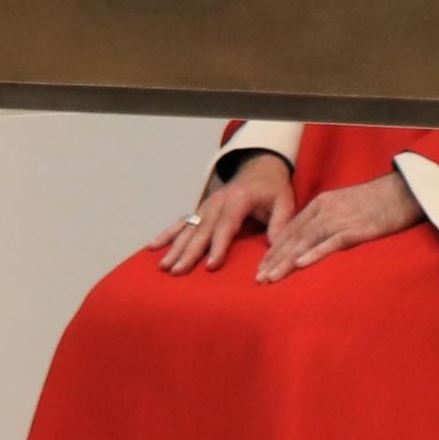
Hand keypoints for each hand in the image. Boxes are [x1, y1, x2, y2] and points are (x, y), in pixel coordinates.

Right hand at [150, 153, 294, 274]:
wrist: (259, 168)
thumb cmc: (273, 188)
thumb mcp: (284, 201)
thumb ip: (279, 224)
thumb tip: (276, 247)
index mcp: (238, 200)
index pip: (226, 226)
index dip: (218, 246)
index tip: (210, 266)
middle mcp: (217, 202)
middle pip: (201, 230)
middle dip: (188, 252)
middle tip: (177, 271)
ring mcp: (206, 206)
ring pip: (188, 228)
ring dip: (174, 247)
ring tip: (163, 266)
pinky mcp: (201, 210)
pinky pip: (181, 222)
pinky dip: (167, 234)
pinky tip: (153, 247)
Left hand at [254, 170, 423, 283]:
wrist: (403, 191)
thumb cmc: (376, 203)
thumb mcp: (344, 206)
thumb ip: (327, 220)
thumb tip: (312, 240)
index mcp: (320, 205)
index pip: (291, 230)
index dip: (274, 250)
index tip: (262, 267)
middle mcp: (325, 211)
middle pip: (293, 238)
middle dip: (274, 259)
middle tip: (258, 278)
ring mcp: (339, 219)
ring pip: (306, 242)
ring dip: (286, 262)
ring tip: (271, 278)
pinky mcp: (356, 229)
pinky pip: (331, 243)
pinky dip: (314, 254)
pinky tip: (300, 264)